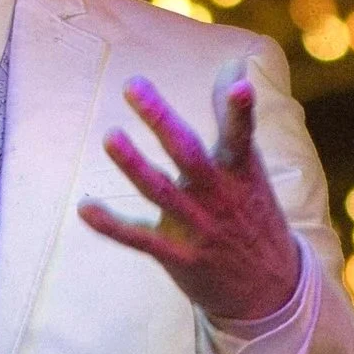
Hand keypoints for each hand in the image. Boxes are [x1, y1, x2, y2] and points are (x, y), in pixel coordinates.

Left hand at [79, 70, 303, 326]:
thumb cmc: (252, 211)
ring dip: (133, 165)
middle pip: (188, 154)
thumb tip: (234, 64)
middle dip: (161, 120)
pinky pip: (140, 238)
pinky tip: (84, 207)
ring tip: (110, 137)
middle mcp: (218, 195)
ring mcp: (197, 226)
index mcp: (239, 170)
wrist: (269, 289)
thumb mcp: (250, 166)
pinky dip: (112, 225)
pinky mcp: (178, 255)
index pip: (241, 135)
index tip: (240, 87)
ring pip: (160, 192)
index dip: (240, 111)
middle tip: (133, 85)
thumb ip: (233, 116)